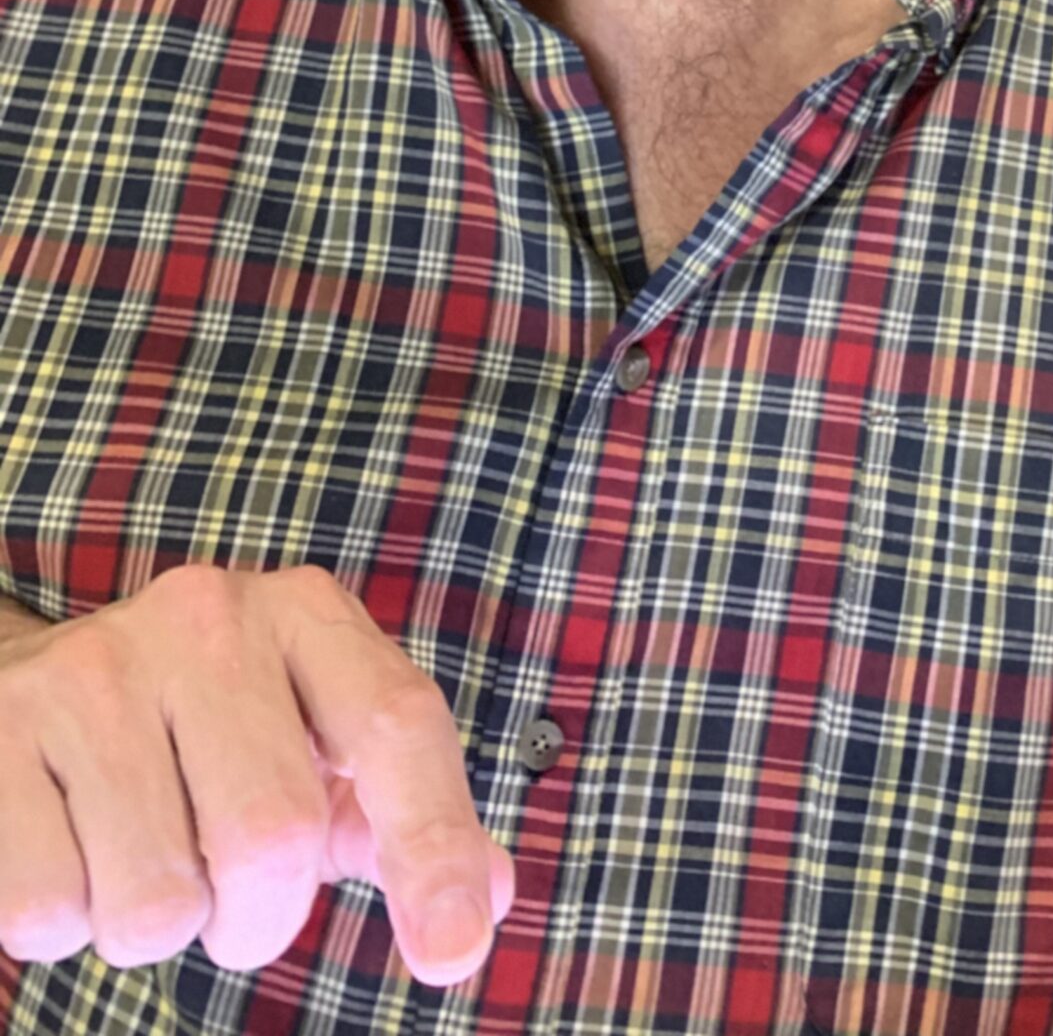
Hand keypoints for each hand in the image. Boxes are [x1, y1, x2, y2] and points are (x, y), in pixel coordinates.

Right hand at [0, 564, 514, 985]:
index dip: (435, 844)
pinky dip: (66, 923)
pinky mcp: (0, 733)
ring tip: (139, 851)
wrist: (28, 683)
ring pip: (156, 901)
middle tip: (229, 896)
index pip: (397, 727)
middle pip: (273, 838)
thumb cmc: (201, 734)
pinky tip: (69, 846)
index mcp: (303, 615)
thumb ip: (395, 816)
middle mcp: (206, 618)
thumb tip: (487, 898)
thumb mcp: (308, 741)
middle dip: (257, 918)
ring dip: (154, 927)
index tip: (453, 953)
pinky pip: (50, 912)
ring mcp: (94, 669)